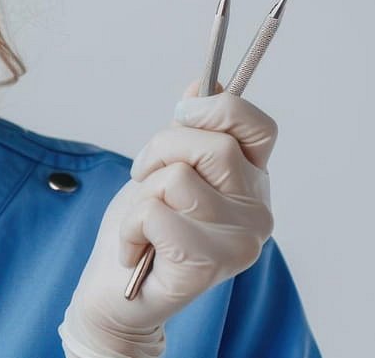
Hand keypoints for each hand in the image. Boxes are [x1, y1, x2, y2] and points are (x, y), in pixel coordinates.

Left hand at [59, 79, 277, 357]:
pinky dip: (132, 227)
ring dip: (143, 195)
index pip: (258, 125)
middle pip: (213, 146)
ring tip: (144, 223)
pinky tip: (138, 249)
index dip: (217, 108)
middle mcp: (258, 212)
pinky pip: (156, 214)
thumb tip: (205, 80)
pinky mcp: (209, 266)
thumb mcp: (165, 166)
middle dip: (160, 151)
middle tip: (146, 181)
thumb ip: (190, 129)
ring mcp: (240, 242)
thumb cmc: (143, 229)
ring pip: (178, 178)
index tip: (182, 113)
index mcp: (252, 181)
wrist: (116, 293)